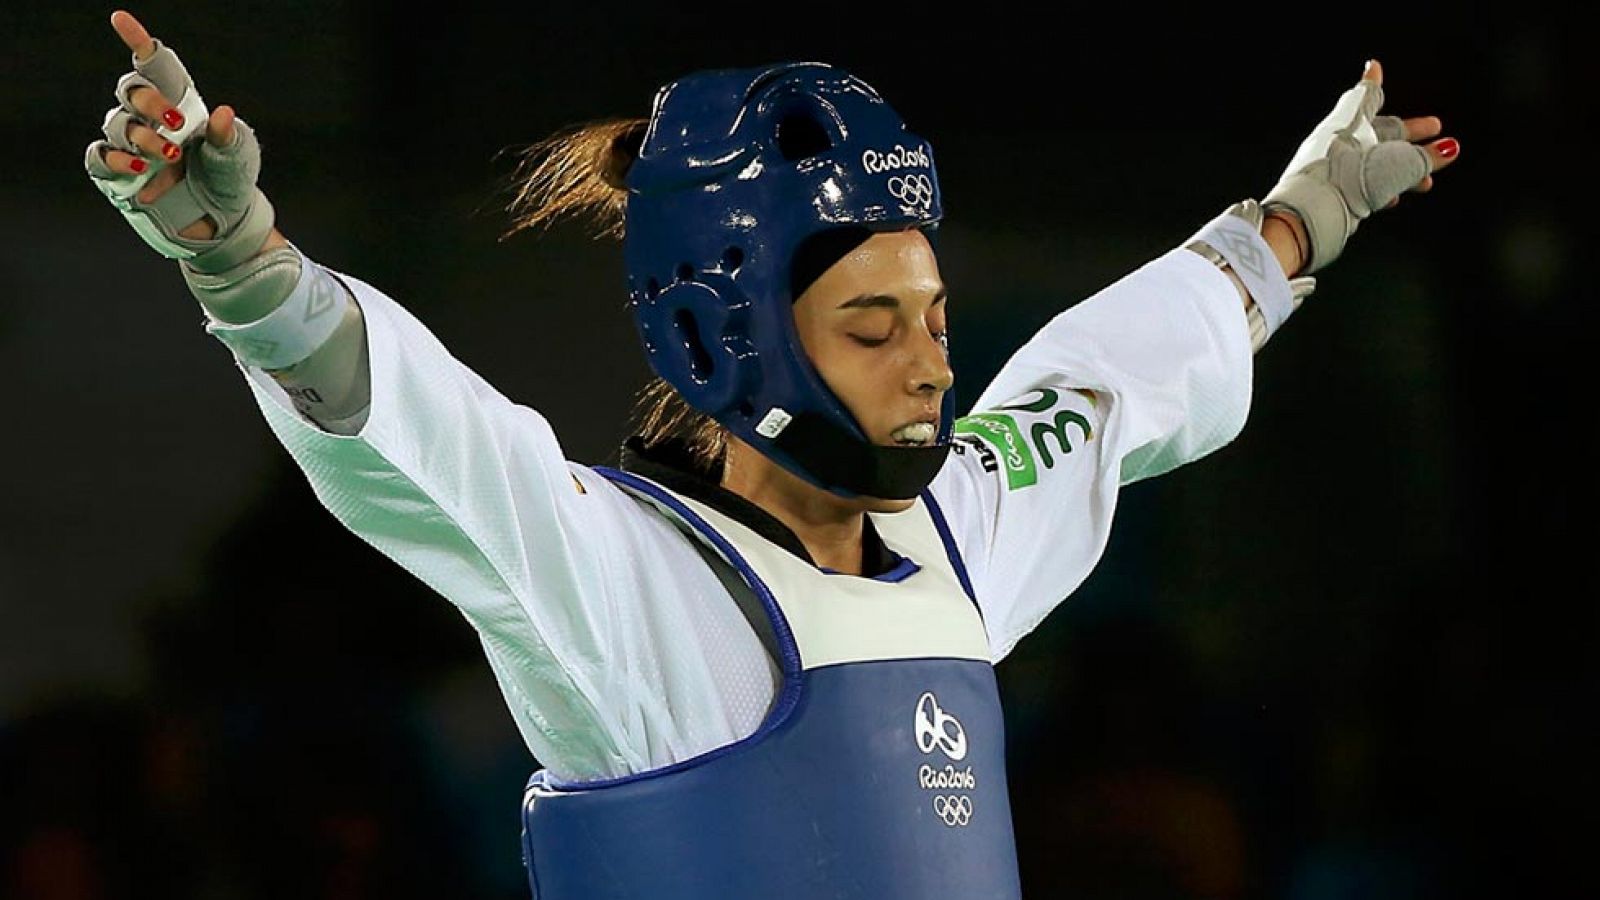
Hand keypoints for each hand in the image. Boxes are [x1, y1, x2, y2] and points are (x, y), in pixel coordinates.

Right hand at [85, 10, 273, 269]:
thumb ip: (226, 136)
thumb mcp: (237, 157)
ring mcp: (132, 146)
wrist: (223, 223)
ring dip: (143, 137)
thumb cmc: (230, 181)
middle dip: (150, 101)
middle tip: (178, 124)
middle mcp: (151, 120)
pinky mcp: (118, 173)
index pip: (154, 67)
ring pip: (118, 124)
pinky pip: (101, 156)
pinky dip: (116, 158)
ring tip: (170, 156)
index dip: (136, 41)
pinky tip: (139, 167)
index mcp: (180, 105)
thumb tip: (222, 113)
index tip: (120, 20)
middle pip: (131, 90)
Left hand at [1262, 59, 1459, 274]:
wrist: (1310, 214)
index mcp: (1349, 125)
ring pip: (1375, 163)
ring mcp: (1333, 169)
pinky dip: (1382, 188)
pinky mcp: (1331, 194)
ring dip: (1404, 169)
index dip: (1377, 86)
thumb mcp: (1396, 163)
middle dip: (1411, 135)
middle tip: (1436, 131)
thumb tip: (1449, 147)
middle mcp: (1339, 144)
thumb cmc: (1348, 179)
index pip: (1368, 99)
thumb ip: (1423, 156)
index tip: (1376, 70)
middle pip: (1381, 135)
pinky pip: (1361, 186)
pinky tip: (1393, 197)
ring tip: (1426, 181)